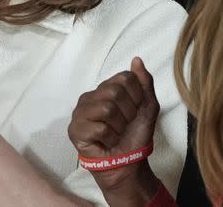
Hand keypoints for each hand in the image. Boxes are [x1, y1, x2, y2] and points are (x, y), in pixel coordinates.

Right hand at [69, 58, 160, 198]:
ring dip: (119, 127)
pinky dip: (110, 138)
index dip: (136, 97)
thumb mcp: (147, 106)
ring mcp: (80, 112)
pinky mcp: (75, 130)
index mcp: (106, 88)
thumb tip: (137, 59)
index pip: (125, 77)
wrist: (128, 162)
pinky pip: (99, 128)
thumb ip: (144, 82)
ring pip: (106, 108)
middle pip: (115, 92)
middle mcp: (90, 96)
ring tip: (116, 133)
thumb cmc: (135, 134)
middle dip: (128, 113)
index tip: (135, 111)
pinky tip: (107, 142)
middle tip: (124, 125)